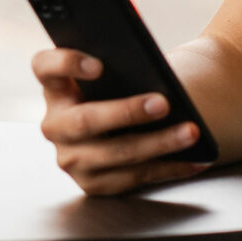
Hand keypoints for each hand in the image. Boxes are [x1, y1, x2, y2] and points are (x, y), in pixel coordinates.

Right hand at [33, 48, 210, 194]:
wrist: (119, 131)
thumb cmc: (119, 91)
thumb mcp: (110, 75)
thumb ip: (120, 62)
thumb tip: (149, 55)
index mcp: (55, 88)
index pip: (45, 68)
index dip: (67, 64)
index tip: (100, 65)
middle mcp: (54, 126)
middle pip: (84, 120)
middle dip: (126, 112)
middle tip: (163, 103)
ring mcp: (71, 159)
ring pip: (115, 154)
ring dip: (158, 144)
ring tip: (191, 132)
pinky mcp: (93, 184)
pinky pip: (134, 178)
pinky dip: (170, 168)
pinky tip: (196, 158)